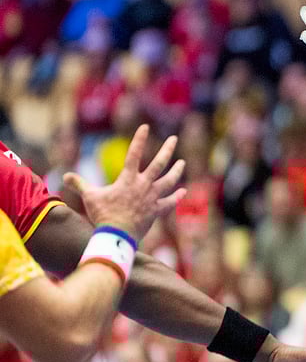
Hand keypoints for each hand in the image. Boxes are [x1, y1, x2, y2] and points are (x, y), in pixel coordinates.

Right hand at [65, 124, 185, 241]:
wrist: (117, 234)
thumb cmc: (103, 214)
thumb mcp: (89, 196)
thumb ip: (79, 184)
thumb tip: (65, 176)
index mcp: (128, 179)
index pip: (134, 154)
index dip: (139, 139)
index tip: (145, 126)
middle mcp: (143, 185)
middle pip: (159, 164)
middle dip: (167, 150)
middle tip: (174, 138)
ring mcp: (152, 198)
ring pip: (169, 180)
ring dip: (176, 171)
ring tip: (182, 162)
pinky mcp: (156, 210)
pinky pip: (169, 202)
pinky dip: (177, 197)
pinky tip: (183, 191)